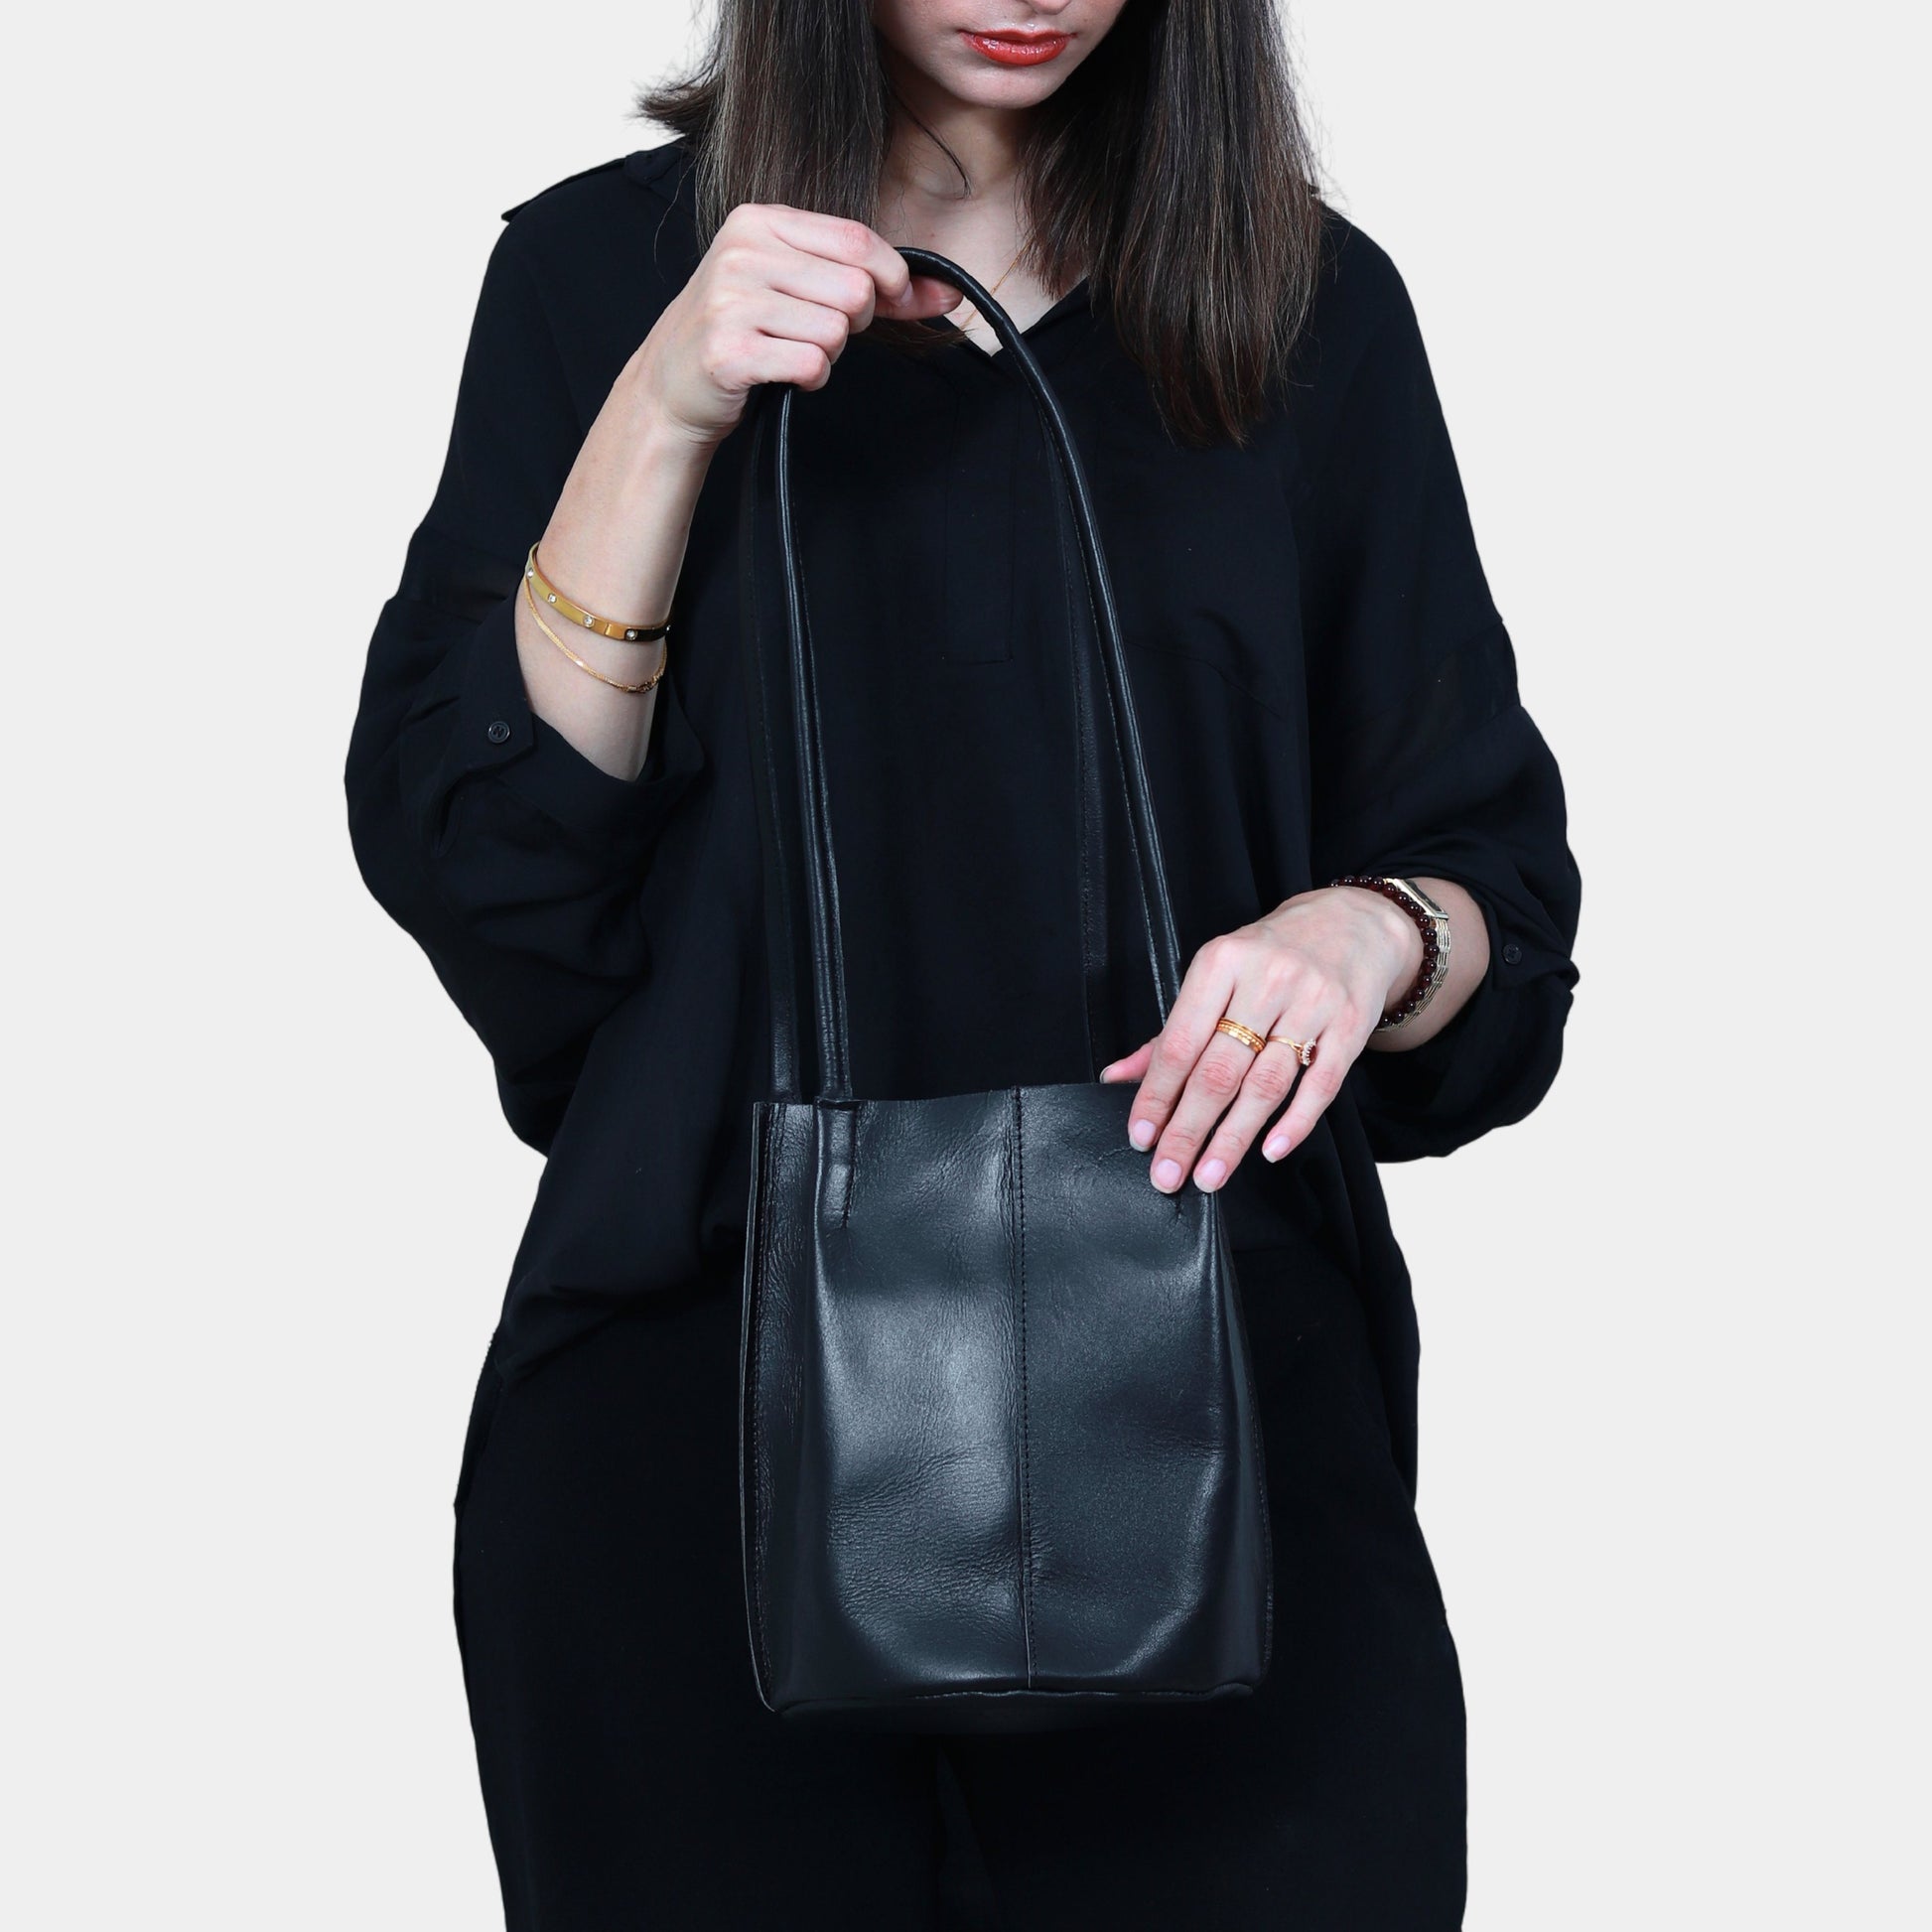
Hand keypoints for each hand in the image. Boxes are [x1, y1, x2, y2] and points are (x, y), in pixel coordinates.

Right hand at [628, 203, 963, 449]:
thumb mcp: (797, 286)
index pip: (856, 240)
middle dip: (853, 322)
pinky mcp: (730, 351)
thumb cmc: (743, 330)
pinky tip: (782, 372)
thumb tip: (947, 293)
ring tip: (790, 350)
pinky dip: (809, 377)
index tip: (892, 301)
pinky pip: (811, 364)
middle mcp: (742, 252)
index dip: (891, 277)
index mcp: (760, 222)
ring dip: (827, 353)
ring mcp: (732, 300)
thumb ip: (872, 283)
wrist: (671, 384)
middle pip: (854, 289)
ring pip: (835, 330)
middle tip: (816, 331)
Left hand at [1099, 887, 1422, 1193]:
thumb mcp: (1215, 975)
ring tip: (1210, 1175)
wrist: (1352, 922)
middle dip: (1188, 1130)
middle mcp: (1266, 979)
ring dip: (1233, 1138)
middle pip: (1219, 1071)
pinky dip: (1294, 1123)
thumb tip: (1117, 1078)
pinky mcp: (1350, 1025)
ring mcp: (1312, 1002)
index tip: (1141, 1138)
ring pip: (1266, 1085)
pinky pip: (1320, 1085)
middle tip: (1168, 1174)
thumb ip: (1169, 1032)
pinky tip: (1269, 1150)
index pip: (1179, 1043)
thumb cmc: (1271, 954)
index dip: (1157, 1096)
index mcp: (1221, 962)